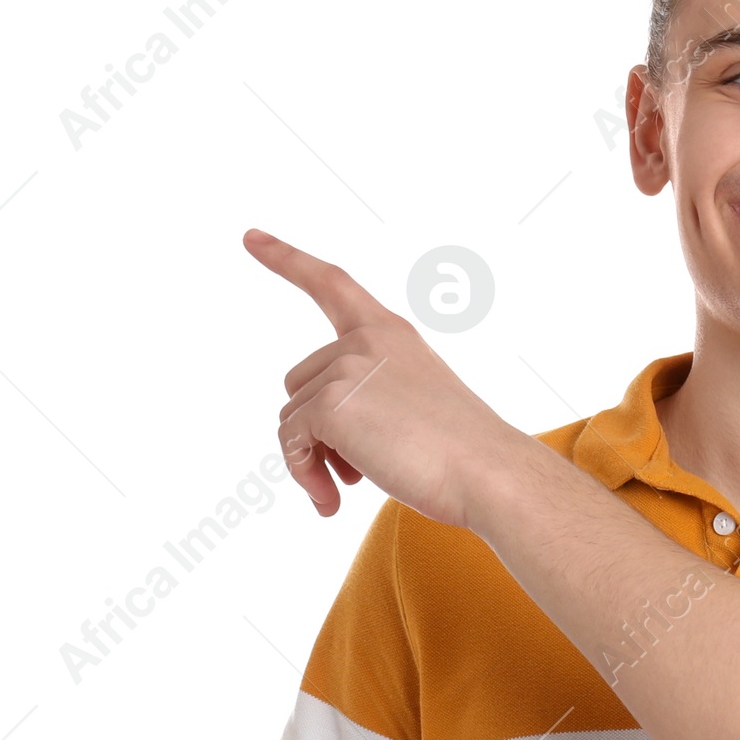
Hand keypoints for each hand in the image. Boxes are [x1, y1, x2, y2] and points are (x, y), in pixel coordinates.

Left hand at [245, 227, 506, 524]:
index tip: (252, 237)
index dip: (287, 260)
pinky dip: (304, 476)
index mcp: (392, 334)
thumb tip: (306, 440)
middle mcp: (367, 340)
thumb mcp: (415, 406)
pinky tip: (330, 502)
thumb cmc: (461, 454)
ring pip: (291, 420)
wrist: (488, 472)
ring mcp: (348, 366)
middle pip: (300, 384)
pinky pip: (292, 444)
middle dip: (315, 434)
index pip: (332, 283)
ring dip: (309, 462)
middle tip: (347, 476)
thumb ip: (368, 400)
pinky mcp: (332, 402)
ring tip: (341, 492)